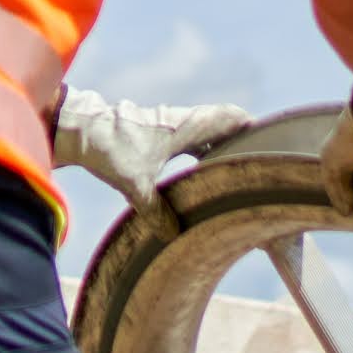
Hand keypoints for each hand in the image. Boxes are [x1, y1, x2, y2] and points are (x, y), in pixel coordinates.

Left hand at [55, 92, 253, 209]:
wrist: (80, 129)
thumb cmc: (111, 149)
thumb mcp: (134, 184)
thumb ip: (156, 210)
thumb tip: (173, 234)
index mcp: (184, 126)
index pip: (229, 117)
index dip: (252, 126)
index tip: (271, 139)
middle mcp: (180, 121)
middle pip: (221, 124)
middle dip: (240, 140)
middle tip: (258, 161)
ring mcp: (167, 124)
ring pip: (204, 130)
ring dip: (219, 144)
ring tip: (235, 168)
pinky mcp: (154, 131)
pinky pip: (187, 136)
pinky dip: (200, 148)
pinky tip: (199, 167)